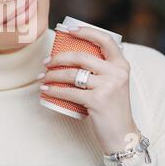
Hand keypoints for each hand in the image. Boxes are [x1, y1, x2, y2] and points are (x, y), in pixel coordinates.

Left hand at [37, 26, 138, 154]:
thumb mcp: (113, 83)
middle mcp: (117, 73)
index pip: (104, 40)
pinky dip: (53, 90)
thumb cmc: (112, 107)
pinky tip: (45, 89)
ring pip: (71, 74)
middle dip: (58, 58)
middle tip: (46, 62)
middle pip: (80, 56)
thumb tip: (71, 54)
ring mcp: (108, 86)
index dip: (85, 31)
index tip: (67, 30)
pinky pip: (68, 92)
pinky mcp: (97, 100)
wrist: (122, 135)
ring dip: (52, 74)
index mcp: (122, 65)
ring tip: (43, 77)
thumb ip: (101, 69)